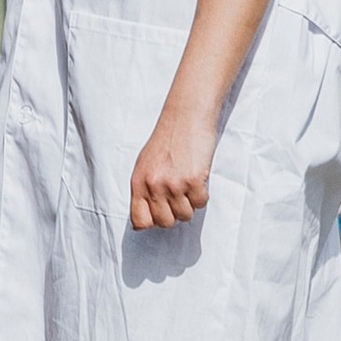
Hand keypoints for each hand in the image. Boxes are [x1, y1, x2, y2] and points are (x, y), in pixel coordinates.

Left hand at [129, 99, 218, 228]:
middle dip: (174, 213)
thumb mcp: (145, 165)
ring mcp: (174, 184)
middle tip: (179, 194)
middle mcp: (153, 185)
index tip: (160, 214)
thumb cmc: (166, 140)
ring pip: (185, 215)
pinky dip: (202, 194)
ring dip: (190, 202)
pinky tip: (198, 176)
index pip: (140, 221)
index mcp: (138, 182)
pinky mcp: (194, 180)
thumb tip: (140, 224)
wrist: (186, 116)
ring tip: (187, 181)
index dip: (152, 222)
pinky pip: (201, 203)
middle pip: (165, 223)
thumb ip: (143, 191)